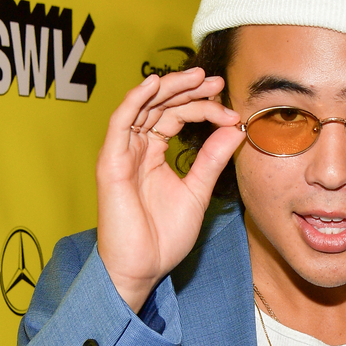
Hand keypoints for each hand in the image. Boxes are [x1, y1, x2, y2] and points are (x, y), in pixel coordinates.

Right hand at [95, 68, 243, 311]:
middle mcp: (136, 147)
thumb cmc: (164, 237)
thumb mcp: (198, 192)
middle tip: (216, 81)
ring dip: (168, 87)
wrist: (144, 268)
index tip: (232, 113)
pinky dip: (135, 100)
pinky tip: (155, 84)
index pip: (177, 116)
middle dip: (189, 89)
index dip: (203, 108)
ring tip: (197, 77)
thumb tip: (234, 130)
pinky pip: (120, 122)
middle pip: (161, 105)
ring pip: (143, 106)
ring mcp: (122, 152)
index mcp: (154, 153)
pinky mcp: (111, 162)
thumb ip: (212, 160)